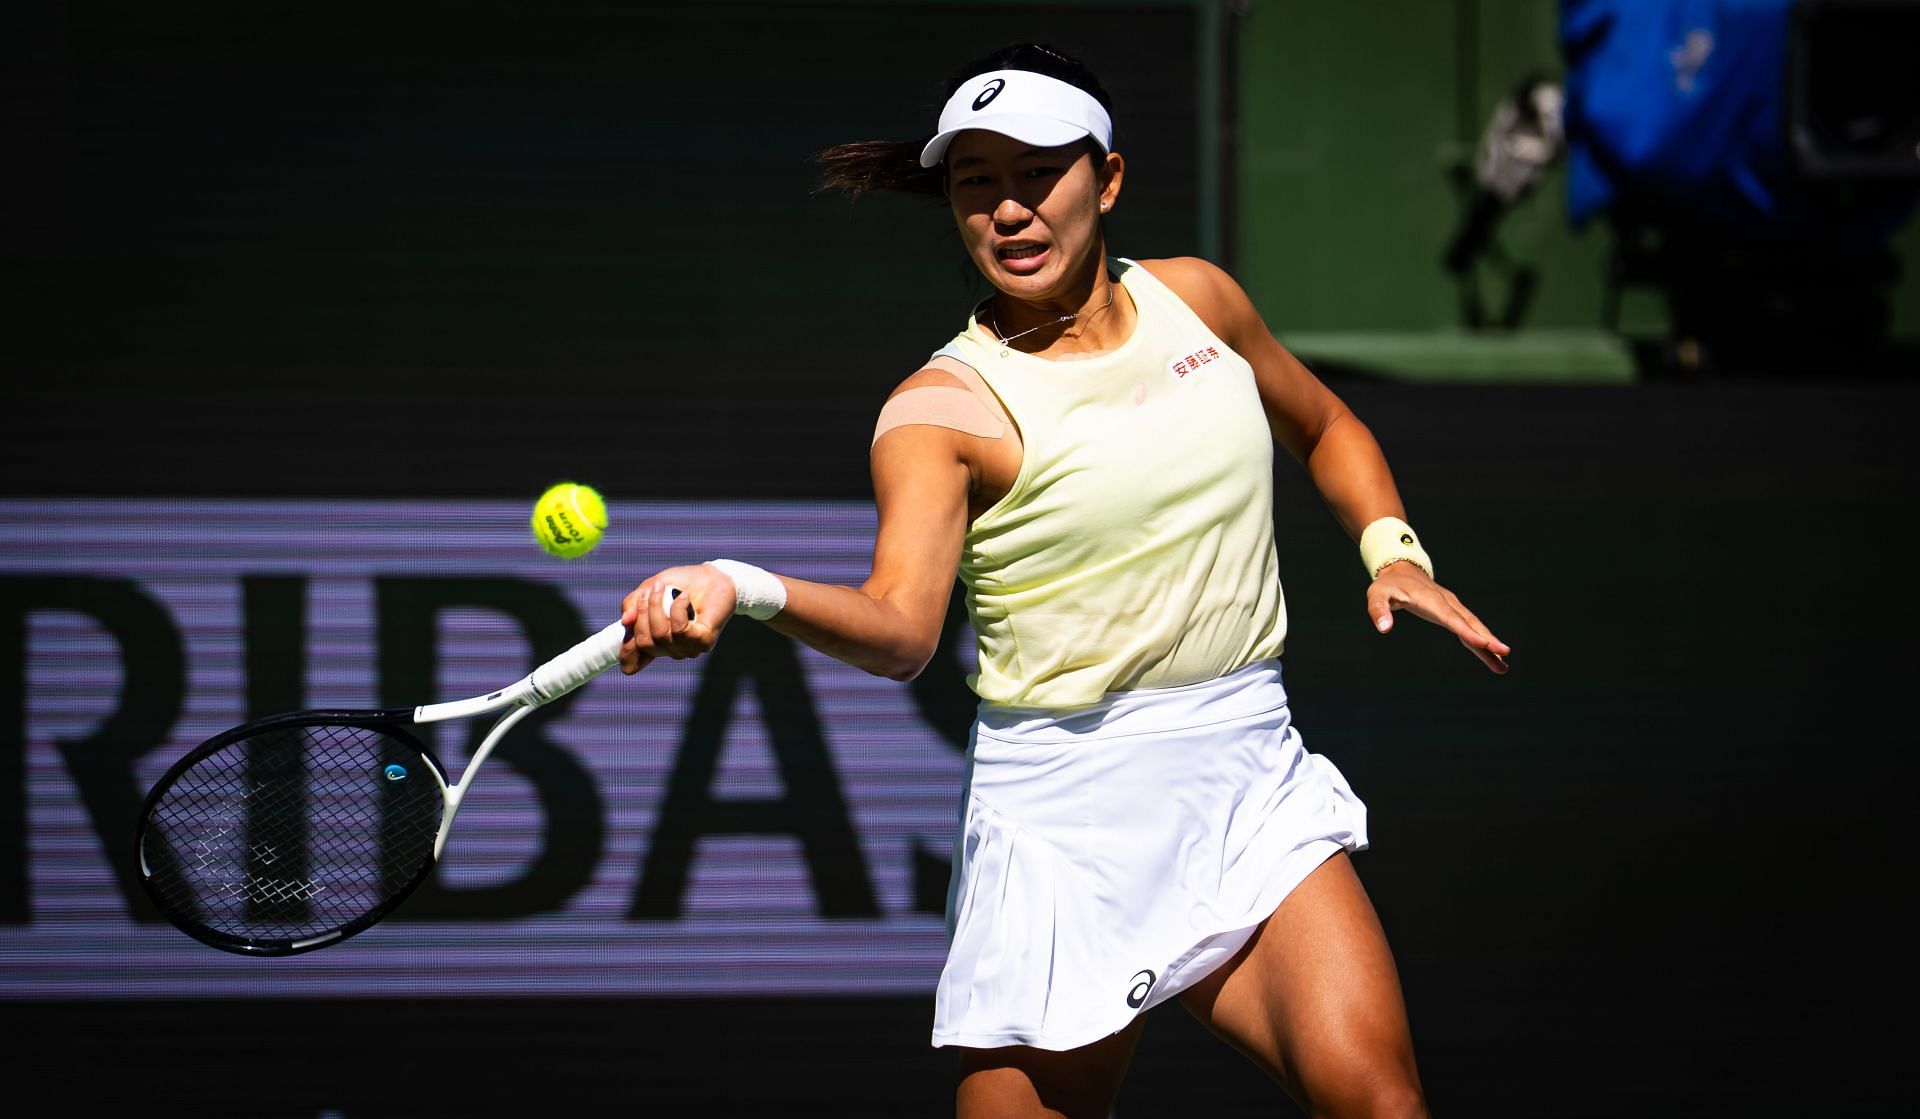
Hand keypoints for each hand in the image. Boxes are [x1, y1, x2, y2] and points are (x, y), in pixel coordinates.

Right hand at [618, 564, 737, 673]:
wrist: (714, 576)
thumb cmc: (683, 583)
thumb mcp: (650, 589)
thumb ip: (633, 604)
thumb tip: (625, 621)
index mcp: (658, 641)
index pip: (636, 661)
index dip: (626, 653)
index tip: (623, 637)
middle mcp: (672, 649)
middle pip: (644, 642)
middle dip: (642, 613)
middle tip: (651, 590)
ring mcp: (688, 648)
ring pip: (660, 635)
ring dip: (657, 607)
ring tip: (664, 588)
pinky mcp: (703, 642)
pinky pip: (680, 630)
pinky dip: (677, 609)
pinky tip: (685, 597)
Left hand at [1366, 561, 1509, 674]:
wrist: (1401, 571)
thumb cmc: (1388, 585)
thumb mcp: (1377, 595)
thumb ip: (1379, 611)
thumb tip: (1384, 629)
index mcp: (1429, 598)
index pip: (1450, 617)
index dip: (1466, 630)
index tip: (1482, 643)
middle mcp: (1446, 602)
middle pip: (1469, 622)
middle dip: (1487, 638)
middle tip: (1504, 652)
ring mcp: (1452, 607)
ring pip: (1474, 627)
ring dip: (1489, 645)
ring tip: (1503, 665)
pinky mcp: (1453, 614)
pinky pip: (1469, 629)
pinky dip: (1481, 644)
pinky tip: (1494, 659)